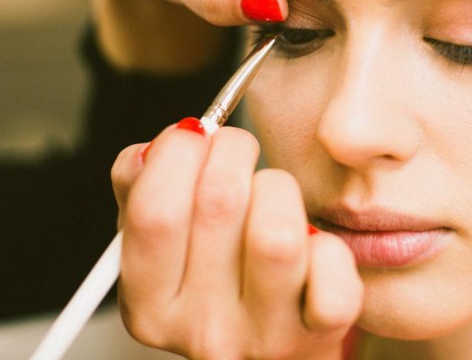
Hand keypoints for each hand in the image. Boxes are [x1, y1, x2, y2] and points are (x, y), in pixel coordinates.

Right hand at [112, 123, 362, 359]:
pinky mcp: (322, 333)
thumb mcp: (165, 246)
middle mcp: (203, 330)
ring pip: (277, 229)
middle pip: (219, 201)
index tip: (195, 133)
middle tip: (238, 150)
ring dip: (277, 187)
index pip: (155, 211)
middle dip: (234, 148)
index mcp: (151, 307)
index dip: (178, 150)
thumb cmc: (218, 281)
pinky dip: (327, 239)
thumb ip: (142, 192)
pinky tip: (311, 245)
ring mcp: (265, 336)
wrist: (276, 348)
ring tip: (272, 196)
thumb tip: (149, 153)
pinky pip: (330, 260)